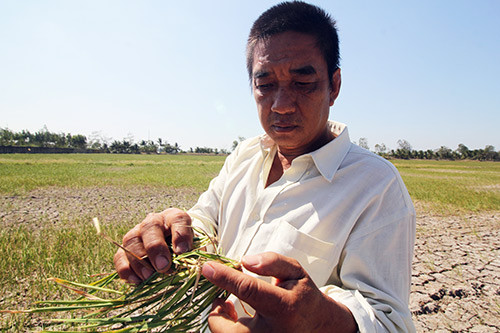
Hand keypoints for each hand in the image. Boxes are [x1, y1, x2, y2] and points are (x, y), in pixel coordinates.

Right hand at [113, 208, 192, 283]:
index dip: (180, 234)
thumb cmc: (184, 247)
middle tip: (163, 266)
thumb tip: (191, 267)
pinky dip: (125, 269)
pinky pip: (120, 256)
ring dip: (139, 260)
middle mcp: (154, 221)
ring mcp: (137, 233)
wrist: (172, 247)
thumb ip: (193, 255)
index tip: (183, 251)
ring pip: (131, 240)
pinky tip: (136, 280)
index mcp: (174, 217)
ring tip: (149, 276)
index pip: (177, 219)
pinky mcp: (125, 248)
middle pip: (150, 227)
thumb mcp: (192, 248)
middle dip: (156, 247)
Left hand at [202, 252, 356, 332]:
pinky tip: (232, 316)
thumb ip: (272, 262)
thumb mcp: (295, 273)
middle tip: (219, 295)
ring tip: (227, 305)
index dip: (225, 277)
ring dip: (218, 319)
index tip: (207, 267)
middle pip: (226, 326)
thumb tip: (245, 261)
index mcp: (284, 307)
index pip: (248, 290)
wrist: (316, 326)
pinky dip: (223, 327)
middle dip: (216, 308)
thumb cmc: (301, 296)